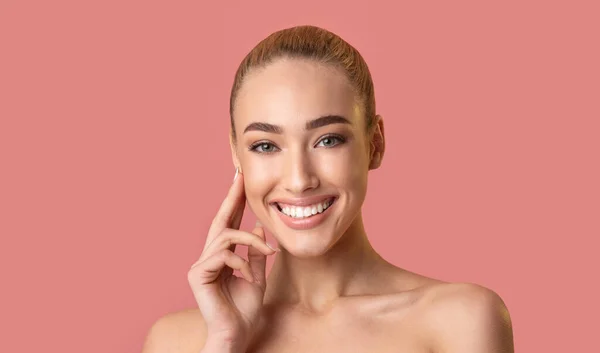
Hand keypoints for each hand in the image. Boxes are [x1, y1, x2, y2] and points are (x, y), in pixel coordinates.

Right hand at [187, 170, 278, 350]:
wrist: (236, 334)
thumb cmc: (245, 310)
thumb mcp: (257, 276)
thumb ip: (256, 253)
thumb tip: (257, 227)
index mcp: (222, 256)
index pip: (229, 224)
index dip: (235, 202)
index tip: (240, 181)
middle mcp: (208, 257)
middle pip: (220, 220)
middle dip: (231, 197)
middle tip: (240, 177)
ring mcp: (200, 265)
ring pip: (226, 236)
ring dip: (251, 241)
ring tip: (268, 252)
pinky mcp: (197, 274)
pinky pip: (222, 255)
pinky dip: (241, 261)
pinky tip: (248, 275)